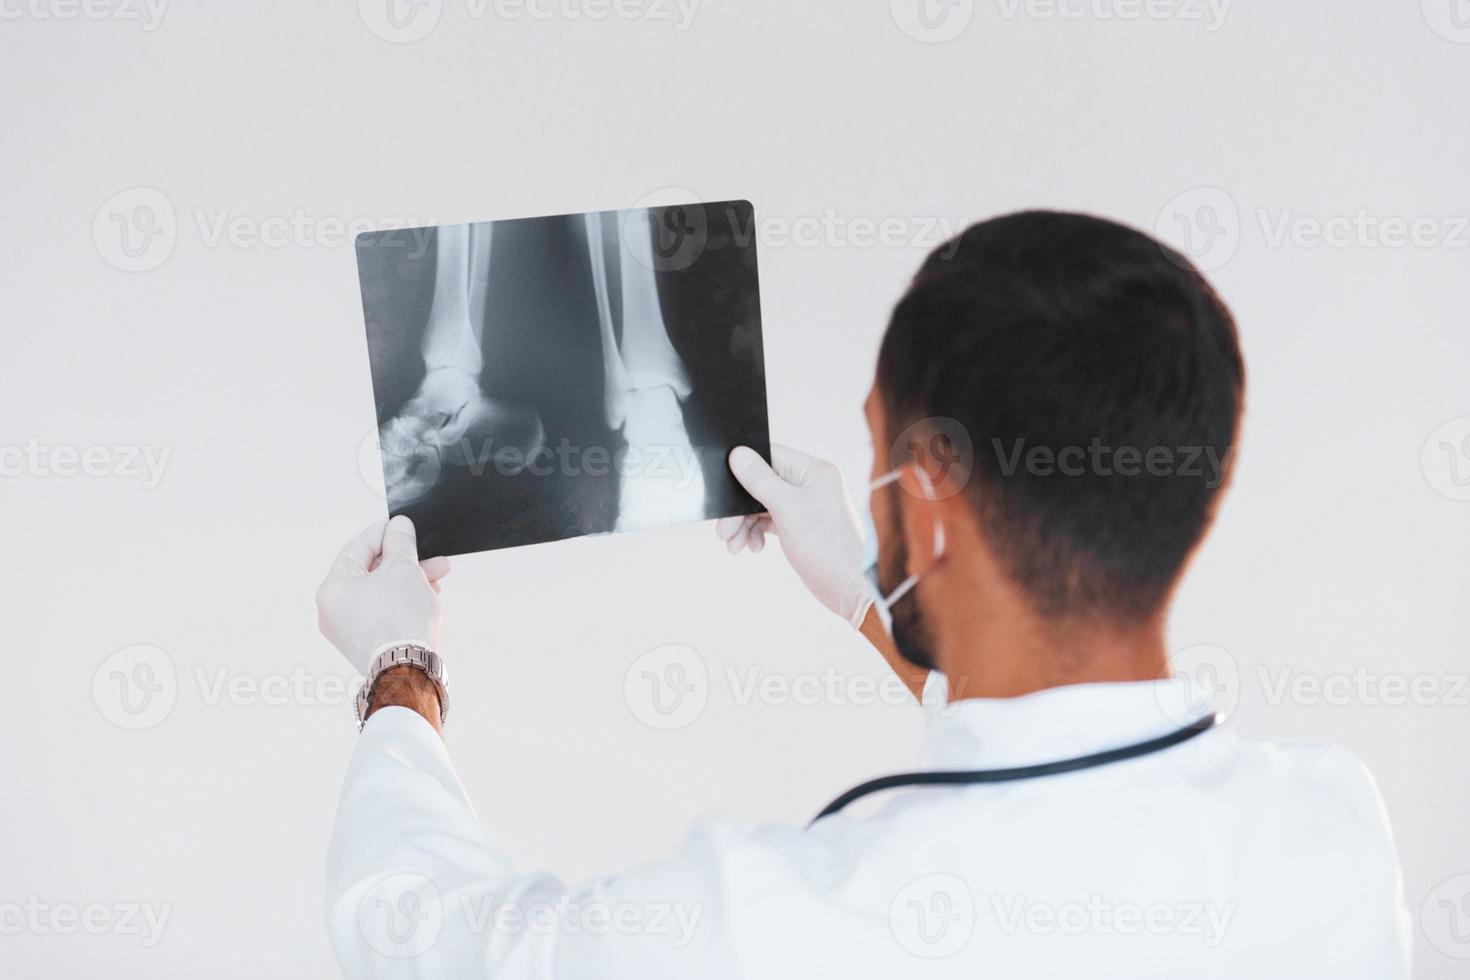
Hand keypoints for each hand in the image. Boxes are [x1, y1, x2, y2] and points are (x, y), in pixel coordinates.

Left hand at [316, 516, 452, 675]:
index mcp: (333, 589)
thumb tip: (399, 527)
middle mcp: (334, 611)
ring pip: (382, 593)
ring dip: (410, 581)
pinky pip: (385, 612)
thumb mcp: (404, 568)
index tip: (401, 525)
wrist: (410, 669)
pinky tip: (427, 595)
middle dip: (405, 561)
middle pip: (372, 572)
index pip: (357, 548)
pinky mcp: (367, 644)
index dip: (383, 532)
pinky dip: (404, 601)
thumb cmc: (401, 622)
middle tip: (428, 553)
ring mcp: (349, 631)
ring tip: (437, 576)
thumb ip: (400, 542)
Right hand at [716, 445, 871, 627]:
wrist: (847, 588)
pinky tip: (753, 547)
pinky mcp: (799, 525)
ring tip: (734, 546)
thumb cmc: (825, 546)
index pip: (770, 456)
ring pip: (762, 505)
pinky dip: (756, 533)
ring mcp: (805, 505)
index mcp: (814, 471)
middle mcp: (810, 484)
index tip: (724, 487)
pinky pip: (769, 521)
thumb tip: (738, 454)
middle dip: (740, 509)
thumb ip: (760, 480)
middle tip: (723, 532)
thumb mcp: (787, 509)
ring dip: (744, 524)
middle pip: (762, 484)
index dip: (744, 469)